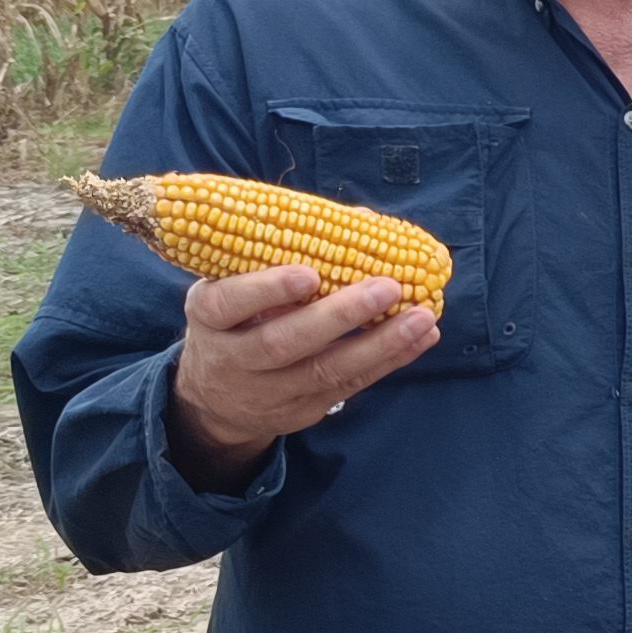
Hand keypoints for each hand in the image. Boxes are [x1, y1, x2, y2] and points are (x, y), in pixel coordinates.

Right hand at [167, 265, 440, 488]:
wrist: (215, 399)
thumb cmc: (235, 319)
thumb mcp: (234, 285)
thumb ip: (283, 253)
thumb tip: (364, 221)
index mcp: (209, 317)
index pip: (228, 303)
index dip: (267, 290)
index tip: (309, 273)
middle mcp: (232, 359)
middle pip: (283, 342)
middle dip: (339, 317)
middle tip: (387, 288)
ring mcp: (267, 392)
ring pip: (325, 371)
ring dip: (380, 344)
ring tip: (422, 317)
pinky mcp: (301, 411)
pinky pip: (349, 386)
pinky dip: (389, 361)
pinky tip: (421, 338)